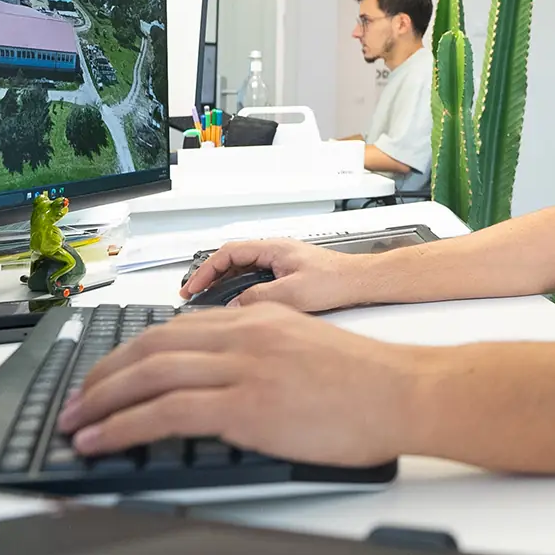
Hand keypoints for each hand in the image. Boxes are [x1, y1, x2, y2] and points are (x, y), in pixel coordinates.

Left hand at [57, 304, 415, 466]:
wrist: (405, 393)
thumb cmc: (369, 384)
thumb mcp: (307, 349)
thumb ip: (264, 355)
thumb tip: (228, 383)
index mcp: (257, 321)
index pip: (172, 330)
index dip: (128, 354)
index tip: (105, 376)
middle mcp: (243, 336)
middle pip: (149, 347)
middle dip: (101, 377)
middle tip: (76, 402)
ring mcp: (243, 369)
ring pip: (148, 376)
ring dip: (100, 403)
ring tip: (75, 425)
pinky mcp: (246, 406)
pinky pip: (166, 413)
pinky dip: (123, 427)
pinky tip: (102, 442)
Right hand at [179, 238, 361, 310]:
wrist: (361, 282)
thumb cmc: (337, 280)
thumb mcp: (293, 293)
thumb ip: (259, 299)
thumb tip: (234, 306)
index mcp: (273, 248)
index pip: (228, 253)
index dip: (205, 270)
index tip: (192, 287)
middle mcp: (275, 252)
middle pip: (232, 260)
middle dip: (210, 276)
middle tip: (193, 294)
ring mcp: (280, 263)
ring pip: (243, 270)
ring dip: (224, 284)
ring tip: (210, 302)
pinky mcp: (287, 275)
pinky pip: (255, 279)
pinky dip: (240, 290)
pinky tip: (237, 306)